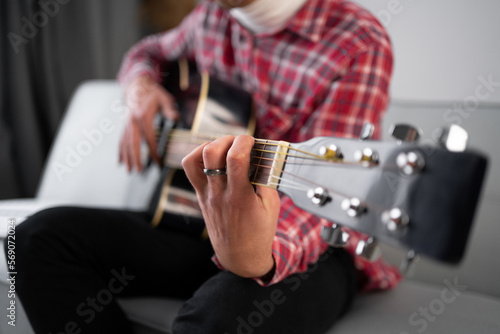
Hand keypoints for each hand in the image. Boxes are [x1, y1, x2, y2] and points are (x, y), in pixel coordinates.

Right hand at [119, 76, 178, 171]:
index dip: (153, 151)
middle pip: (133, 143)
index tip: (157, 161)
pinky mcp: (124, 124)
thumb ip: (170, 109)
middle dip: (135, 158)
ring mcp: (127, 123)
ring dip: (126, 157)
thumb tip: (176, 117)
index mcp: (143, 116)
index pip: (149, 138)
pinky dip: (120, 150)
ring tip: (128, 170)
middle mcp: (132, 121)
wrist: (138, 84)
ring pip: (125, 143)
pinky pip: (121, 139)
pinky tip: (120, 160)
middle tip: (138, 171)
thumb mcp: (164, 98)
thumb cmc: (153, 92)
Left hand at [182, 135, 280, 277]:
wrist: (239, 257)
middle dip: (226, 139)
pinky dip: (198, 156)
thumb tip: (264, 155)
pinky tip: (213, 157)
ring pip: (193, 160)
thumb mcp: (272, 206)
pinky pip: (190, 170)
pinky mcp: (200, 196)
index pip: (235, 159)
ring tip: (224, 148)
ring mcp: (206, 195)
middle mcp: (219, 194)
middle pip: (211, 154)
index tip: (253, 141)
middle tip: (239, 143)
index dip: (244, 141)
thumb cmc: (259, 232)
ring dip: (209, 145)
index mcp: (240, 197)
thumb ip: (267, 179)